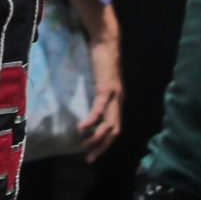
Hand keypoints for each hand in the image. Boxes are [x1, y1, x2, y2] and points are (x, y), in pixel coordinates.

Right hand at [76, 0, 125, 161]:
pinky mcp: (107, 88)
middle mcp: (119, 102)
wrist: (107, 41)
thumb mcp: (100, 82)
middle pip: (114, 132)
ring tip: (84, 145)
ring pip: (109, 124)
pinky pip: (100, 109)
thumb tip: (86, 107)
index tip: (92, 154)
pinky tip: (82, 127)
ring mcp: (114, 96)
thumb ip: (97, 94)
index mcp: (117, 102)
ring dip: (97, 138)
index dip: (105, 144)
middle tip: (88, 158)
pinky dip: (92, 120)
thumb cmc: (101, 60)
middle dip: (102, 147)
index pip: (115, 129)